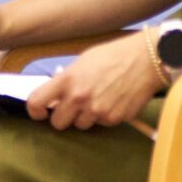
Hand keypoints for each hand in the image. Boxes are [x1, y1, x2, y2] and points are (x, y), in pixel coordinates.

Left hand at [25, 32, 161, 130]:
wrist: (146, 59)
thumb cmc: (113, 56)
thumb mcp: (82, 62)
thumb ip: (66, 81)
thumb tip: (55, 97)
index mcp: (67, 80)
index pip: (36, 102)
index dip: (35, 111)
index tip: (40, 113)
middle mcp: (79, 98)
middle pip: (58, 123)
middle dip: (63, 116)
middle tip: (72, 107)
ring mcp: (97, 110)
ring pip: (81, 125)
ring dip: (85, 116)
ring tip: (98, 98)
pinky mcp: (114, 119)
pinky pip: (102, 124)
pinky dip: (105, 116)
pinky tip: (113, 99)